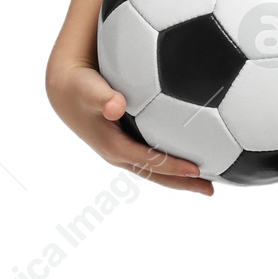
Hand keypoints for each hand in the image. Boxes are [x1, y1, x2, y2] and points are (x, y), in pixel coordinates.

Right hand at [46, 60, 213, 195]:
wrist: (66, 90)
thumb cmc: (80, 88)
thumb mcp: (88, 90)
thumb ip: (102, 97)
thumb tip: (116, 105)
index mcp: (113, 147)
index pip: (148, 162)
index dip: (172, 167)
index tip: (197, 170)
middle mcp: (121, 154)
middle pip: (156, 174)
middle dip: (183, 183)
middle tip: (211, 190)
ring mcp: (125, 150)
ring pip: (157, 168)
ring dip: (181, 177)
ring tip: (210, 181)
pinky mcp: (128, 141)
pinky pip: (154, 155)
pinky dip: (174, 159)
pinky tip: (196, 152)